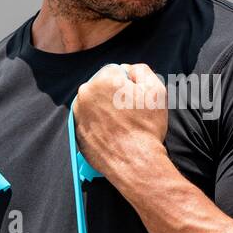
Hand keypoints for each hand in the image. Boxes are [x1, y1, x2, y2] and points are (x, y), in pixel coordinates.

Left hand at [73, 63, 168, 182]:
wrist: (135, 162)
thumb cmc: (146, 127)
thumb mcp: (156, 91)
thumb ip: (141, 71)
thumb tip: (128, 70)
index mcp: (104, 80)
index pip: (115, 72)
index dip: (128, 84)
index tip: (135, 99)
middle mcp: (86, 94)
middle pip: (102, 86)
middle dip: (113, 95)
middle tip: (129, 113)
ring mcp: (78, 114)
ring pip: (94, 103)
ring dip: (104, 108)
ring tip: (121, 124)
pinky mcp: (77, 132)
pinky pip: (89, 121)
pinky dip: (98, 124)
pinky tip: (112, 133)